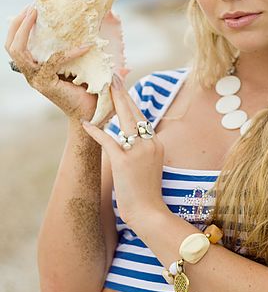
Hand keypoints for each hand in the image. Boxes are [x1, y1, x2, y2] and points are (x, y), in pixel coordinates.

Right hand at [4, 5, 97, 120]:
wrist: (91, 112)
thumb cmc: (86, 88)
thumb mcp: (77, 63)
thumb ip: (72, 49)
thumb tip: (83, 25)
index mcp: (35, 68)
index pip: (16, 45)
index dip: (20, 26)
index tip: (33, 7)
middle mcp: (31, 73)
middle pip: (11, 46)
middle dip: (18, 24)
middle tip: (32, 7)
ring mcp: (35, 79)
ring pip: (19, 52)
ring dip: (25, 29)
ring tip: (36, 13)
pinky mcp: (46, 84)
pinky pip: (53, 61)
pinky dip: (69, 52)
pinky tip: (86, 46)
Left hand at [81, 74, 166, 226]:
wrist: (149, 213)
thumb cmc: (146, 193)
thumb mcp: (150, 167)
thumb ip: (142, 151)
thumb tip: (128, 141)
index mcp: (156, 144)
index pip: (142, 118)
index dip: (131, 102)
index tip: (123, 90)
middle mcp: (150, 143)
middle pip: (135, 112)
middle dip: (123, 94)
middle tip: (113, 78)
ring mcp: (138, 152)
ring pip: (125, 120)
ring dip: (113, 103)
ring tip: (104, 89)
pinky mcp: (124, 161)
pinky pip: (108, 140)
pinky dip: (96, 131)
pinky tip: (86, 123)